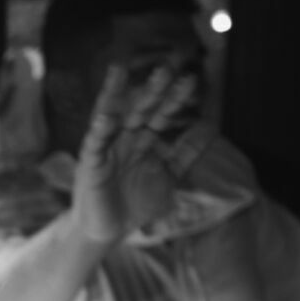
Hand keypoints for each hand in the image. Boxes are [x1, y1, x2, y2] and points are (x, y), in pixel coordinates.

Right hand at [70, 64, 199, 244]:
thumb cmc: (135, 204)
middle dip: (152, 90)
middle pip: (140, 109)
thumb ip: (185, 154)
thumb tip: (209, 129)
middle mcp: (124, 139)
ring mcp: (106, 148)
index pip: (161, 115)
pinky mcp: (90, 163)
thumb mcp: (168, 177)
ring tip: (118, 71)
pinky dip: (99, 131)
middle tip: (166, 68)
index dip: (175, 99)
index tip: (191, 80)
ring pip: (110, 115)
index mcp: (143, 141)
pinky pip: (94, 143)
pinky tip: (105, 118)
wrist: (108, 232)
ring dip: (114, 94)